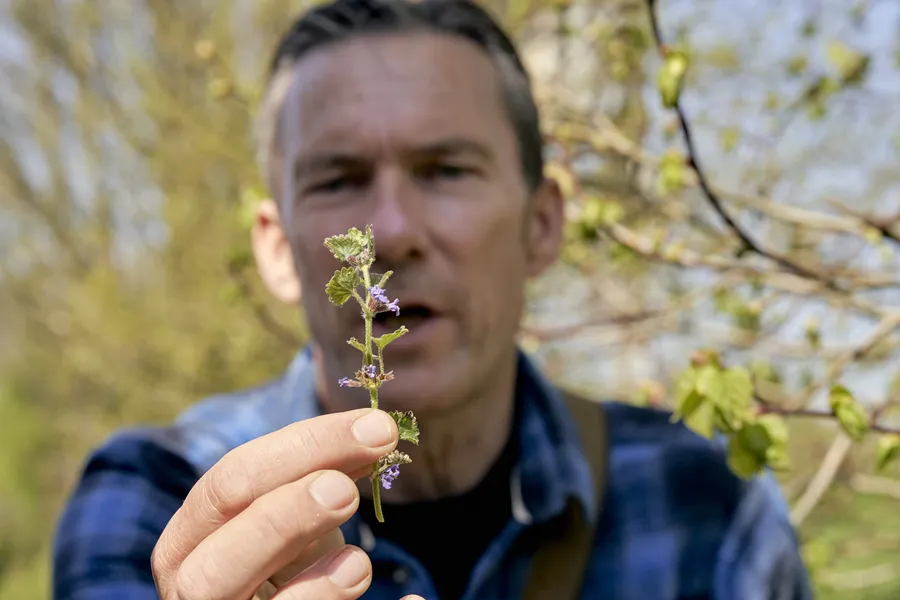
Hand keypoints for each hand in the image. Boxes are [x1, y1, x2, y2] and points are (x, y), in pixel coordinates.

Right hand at [151, 407, 422, 599]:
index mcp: (188, 544)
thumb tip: (375, 433)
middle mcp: (192, 595)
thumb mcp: (292, 515)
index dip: (301, 449)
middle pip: (212, 569)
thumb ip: (320, 476)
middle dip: (281, 522)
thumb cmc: (281, 561)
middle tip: (344, 491)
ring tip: (358, 566)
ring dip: (314, 591)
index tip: (376, 428)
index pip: (228, 486)